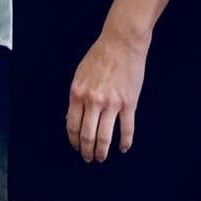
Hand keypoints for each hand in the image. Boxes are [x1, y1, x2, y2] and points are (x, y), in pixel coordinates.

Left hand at [66, 28, 146, 163]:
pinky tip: (123, 148)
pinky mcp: (129, 104)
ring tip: (102, 158)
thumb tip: (72, 118)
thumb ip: (76, 97)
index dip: (73, 140)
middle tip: (88, 157)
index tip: (76, 147)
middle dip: (86, 151)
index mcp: (77, 94)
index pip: (72, 125)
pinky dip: (125, 142)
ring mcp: (112, 104)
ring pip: (105, 137)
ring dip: (102, 151)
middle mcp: (93, 101)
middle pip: (87, 135)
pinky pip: (127, 129)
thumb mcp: (79, 75)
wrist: (121, 43)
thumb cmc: (100, 56)